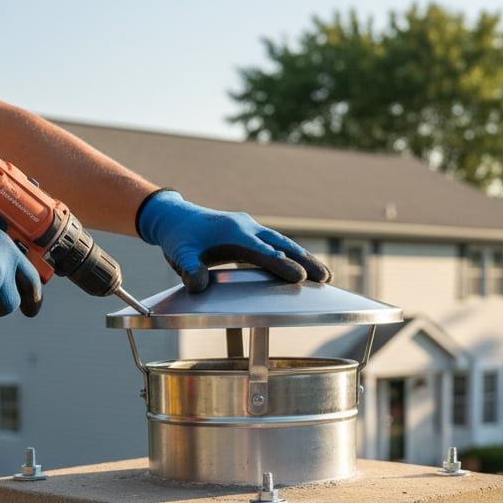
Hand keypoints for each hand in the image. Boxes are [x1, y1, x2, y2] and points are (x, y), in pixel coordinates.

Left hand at [136, 190, 331, 291]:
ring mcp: (251, 228)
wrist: (176, 218)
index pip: (262, 253)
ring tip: (325, 275)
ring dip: (304, 258)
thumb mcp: (180, 255)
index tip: (299, 277)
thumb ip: (189, 269)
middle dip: (305, 261)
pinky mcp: (251, 233)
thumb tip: (199, 284)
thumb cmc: (179, 239)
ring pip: (283, 243)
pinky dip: (292, 255)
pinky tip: (304, 267)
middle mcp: (247, 228)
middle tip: (325, 277)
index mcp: (233, 233)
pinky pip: (276, 244)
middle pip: (282, 246)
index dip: (281, 265)